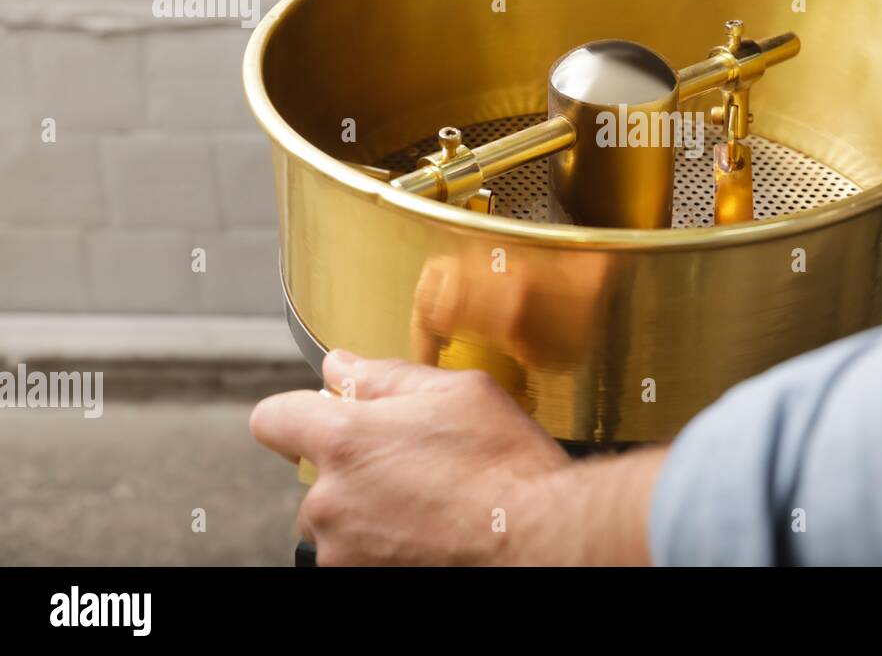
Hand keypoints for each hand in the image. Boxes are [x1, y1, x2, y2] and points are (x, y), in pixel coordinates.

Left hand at [250, 350, 663, 565]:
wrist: (538, 539)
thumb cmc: (505, 466)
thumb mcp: (457, 392)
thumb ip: (386, 376)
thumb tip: (342, 367)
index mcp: (344, 440)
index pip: (273, 419)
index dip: (296, 414)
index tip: (320, 417)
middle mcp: (329, 501)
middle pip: (316, 478)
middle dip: (353, 470)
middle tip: (412, 466)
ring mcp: (343, 553)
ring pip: (338, 524)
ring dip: (368, 514)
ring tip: (429, 505)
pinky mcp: (363, 584)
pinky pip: (359, 557)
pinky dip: (384, 548)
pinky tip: (430, 534)